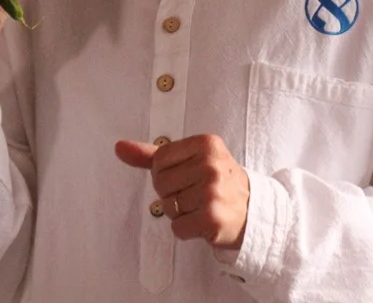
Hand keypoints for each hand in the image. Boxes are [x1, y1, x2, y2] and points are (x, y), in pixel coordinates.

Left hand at [115, 134, 249, 249]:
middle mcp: (210, 165)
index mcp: (206, 144)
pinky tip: (203, 221)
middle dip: (172, 194)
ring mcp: (212, 191)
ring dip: (180, 212)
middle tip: (195, 194)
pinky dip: (186, 229)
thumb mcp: (192, 159)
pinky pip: (177, 227)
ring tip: (201, 206)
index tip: (186, 176)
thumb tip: (119, 147)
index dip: (165, 173)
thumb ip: (153, 154)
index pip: (159, 159)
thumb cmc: (218, 182)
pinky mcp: (211, 218)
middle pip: (160, 183)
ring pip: (167, 206)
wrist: (253, 211)